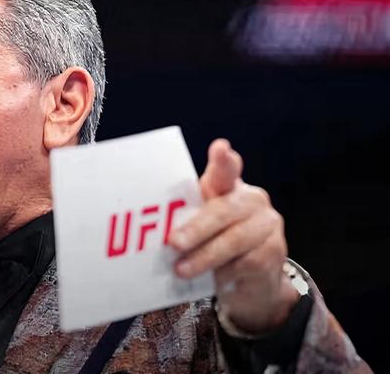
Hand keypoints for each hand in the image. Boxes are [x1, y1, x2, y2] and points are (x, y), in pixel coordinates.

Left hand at [168, 139, 299, 333]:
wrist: (250, 280)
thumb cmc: (215, 243)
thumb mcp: (199, 226)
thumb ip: (185, 216)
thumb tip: (154, 225)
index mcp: (229, 187)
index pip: (226, 170)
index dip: (223, 161)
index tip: (220, 148)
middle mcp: (252, 200)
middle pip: (224, 210)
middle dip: (196, 229)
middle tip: (173, 242)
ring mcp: (268, 225)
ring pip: (234, 241)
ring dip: (204, 257)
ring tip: (181, 270)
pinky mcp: (275, 252)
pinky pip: (245, 264)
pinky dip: (224, 274)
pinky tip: (212, 280)